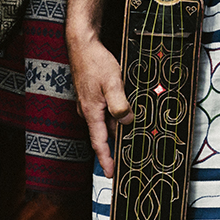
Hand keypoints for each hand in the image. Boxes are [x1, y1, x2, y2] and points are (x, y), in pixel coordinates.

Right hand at [69, 30, 132, 177]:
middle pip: (106, 133)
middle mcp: (88, 111)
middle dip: (119, 142)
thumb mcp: (112, 83)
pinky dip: (117, 113)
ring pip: (108, 120)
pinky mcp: (93, 96)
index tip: (111, 174)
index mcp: (91, 112)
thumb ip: (119, 104)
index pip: (98, 143)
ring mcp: (90, 104)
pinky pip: (107, 110)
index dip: (106, 160)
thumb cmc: (95, 62)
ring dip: (120, 125)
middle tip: (134, 152)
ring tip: (136, 127)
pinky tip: (128, 108)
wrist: (83, 45)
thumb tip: (127, 121)